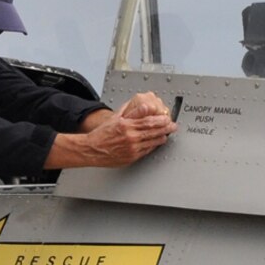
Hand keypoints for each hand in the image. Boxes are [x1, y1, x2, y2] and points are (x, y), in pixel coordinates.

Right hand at [46, 95, 173, 168]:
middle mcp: (131, 137)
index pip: (149, 122)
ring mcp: (132, 148)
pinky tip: (156, 143)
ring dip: (161, 138)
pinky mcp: (131, 157)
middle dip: (166, 129)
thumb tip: (142, 106)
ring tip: (166, 135)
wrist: (92, 149)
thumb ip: (130, 112)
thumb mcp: (115, 118)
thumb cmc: (102, 134)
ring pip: (152, 142)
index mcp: (127, 125)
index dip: (161, 120)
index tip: (167, 119)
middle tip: (173, 126)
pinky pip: (146, 151)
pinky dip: (153, 146)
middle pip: (154, 132)